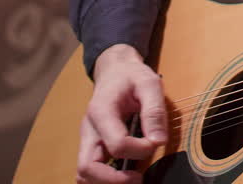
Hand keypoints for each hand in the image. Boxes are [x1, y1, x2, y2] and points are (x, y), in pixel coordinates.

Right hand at [75, 44, 167, 183]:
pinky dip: (104, 177)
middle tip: (138, 178)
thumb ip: (154, 111)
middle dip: (113, 180)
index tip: (155, 142)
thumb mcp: (149, 83)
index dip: (139, 150)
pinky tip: (124, 173)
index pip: (116, 144)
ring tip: (132, 178)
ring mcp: (88, 138)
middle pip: (87, 167)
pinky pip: (91, 168)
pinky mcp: (92, 144)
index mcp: (101, 111)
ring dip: (106, 181)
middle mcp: (89, 128)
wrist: (115, 70)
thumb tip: (158, 141)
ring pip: (84, 173)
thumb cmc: (132, 76)